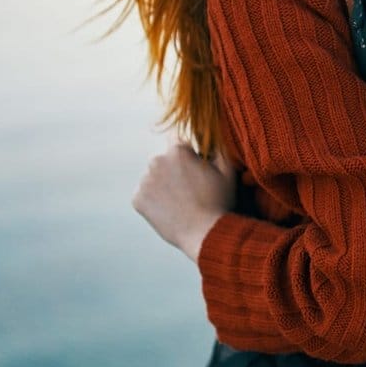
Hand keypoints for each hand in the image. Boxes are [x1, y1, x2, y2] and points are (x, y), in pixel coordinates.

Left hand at [133, 135, 237, 262]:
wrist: (205, 234)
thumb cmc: (219, 201)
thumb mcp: (228, 168)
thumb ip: (217, 145)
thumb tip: (209, 132)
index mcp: (177, 150)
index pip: (178, 141)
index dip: (188, 155)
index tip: (195, 169)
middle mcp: (156, 161)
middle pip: (164, 160)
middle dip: (174, 169)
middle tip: (190, 189)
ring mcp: (144, 181)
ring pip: (153, 177)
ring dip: (163, 184)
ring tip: (181, 202)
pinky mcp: (137, 200)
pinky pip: (145, 195)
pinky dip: (154, 201)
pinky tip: (170, 210)